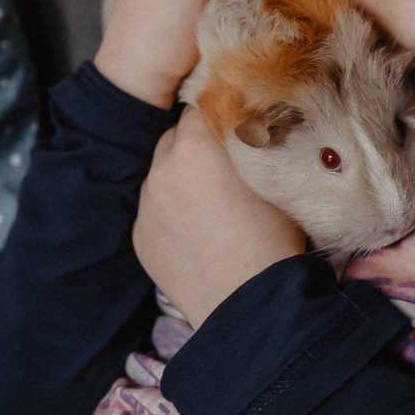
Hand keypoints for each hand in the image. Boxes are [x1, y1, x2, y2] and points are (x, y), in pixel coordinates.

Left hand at [135, 106, 304, 327]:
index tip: (234, 126)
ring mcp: (146, 207)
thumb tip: (247, 120)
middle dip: (196, 146)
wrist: (251, 306)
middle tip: (225, 166)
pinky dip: (171, 214)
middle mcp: (161, 171)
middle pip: (175, 139)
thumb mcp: (273, 175)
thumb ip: (250, 141)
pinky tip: (198, 233)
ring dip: (181, 179)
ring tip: (212, 205)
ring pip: (161, 175)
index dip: (219, 115)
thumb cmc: (274, 236)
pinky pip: (154, 212)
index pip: (199, 108)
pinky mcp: (140, 238)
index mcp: (194, 147)